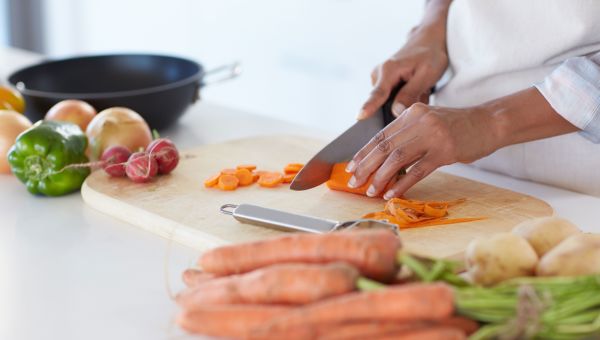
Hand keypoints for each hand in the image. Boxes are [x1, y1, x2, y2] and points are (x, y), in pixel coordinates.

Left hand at [347, 103, 497, 198]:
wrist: (489, 123)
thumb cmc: (457, 127)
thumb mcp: (428, 122)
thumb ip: (407, 134)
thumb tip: (382, 159)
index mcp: (411, 113)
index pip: (381, 135)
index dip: (363, 153)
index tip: (350, 167)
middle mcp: (419, 121)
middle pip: (385, 147)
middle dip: (366, 166)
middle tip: (353, 182)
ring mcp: (433, 136)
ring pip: (397, 159)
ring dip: (381, 177)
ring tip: (370, 190)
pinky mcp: (445, 151)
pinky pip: (417, 170)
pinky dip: (402, 183)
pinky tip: (392, 193)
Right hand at [358, 25, 448, 119]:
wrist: (427, 41)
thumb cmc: (429, 56)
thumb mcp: (426, 74)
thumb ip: (410, 93)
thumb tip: (395, 111)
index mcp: (389, 70)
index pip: (377, 93)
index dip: (369, 107)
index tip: (359, 117)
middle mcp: (378, 74)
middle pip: (382, 102)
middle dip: (400, 106)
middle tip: (420, 93)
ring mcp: (378, 78)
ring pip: (388, 102)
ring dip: (405, 100)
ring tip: (419, 88)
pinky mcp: (381, 82)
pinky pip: (390, 98)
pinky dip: (404, 97)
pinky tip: (413, 88)